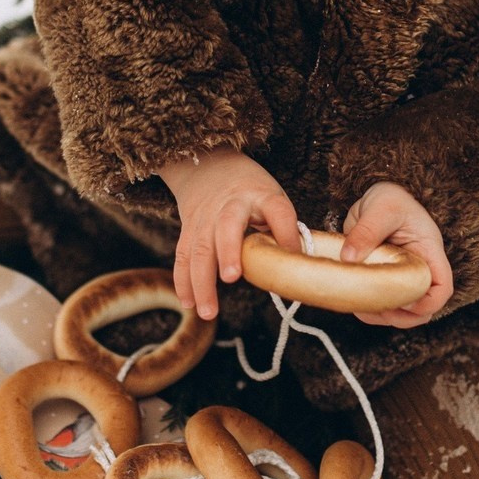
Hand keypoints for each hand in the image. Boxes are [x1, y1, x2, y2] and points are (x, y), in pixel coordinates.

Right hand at [160, 150, 301, 320]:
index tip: (292, 253)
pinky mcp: (188, 230)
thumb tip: (295, 267)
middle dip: (227, 252)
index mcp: (260, 195)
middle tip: (231, 278)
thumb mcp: (272, 198)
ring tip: (208, 312)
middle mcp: (230, 205)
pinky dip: (183, 281)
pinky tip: (189, 303)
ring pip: (198, 249)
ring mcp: (205, 218)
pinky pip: (183, 257)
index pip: (278, 209)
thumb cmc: (250, 191)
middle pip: (227, 226)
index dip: (286, 231)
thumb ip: (282, 228)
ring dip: (201, 282)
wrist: (207, 166)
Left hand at [338, 182, 453, 326]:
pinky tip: (357, 304)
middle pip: (423, 309)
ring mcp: (403, 279)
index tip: (403, 301)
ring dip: (384, 316)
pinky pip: (384, 306)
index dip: (427, 302)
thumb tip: (348, 258)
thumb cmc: (389, 199)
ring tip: (362, 308)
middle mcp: (420, 270)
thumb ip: (367, 231)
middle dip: (402, 316)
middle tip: (378, 309)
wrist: (376, 199)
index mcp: (429, 253)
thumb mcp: (381, 207)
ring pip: (403, 313)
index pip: (442, 287)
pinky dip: (371, 311)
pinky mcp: (385, 282)